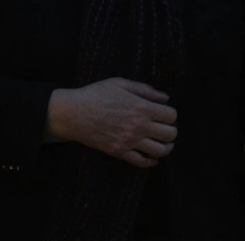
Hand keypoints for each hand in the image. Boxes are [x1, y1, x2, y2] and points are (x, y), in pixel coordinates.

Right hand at [46, 78, 176, 167]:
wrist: (73, 113)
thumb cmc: (95, 94)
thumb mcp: (119, 84)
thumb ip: (144, 89)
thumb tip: (165, 98)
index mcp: (141, 107)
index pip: (171, 115)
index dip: (170, 114)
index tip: (164, 114)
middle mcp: (139, 126)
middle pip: (170, 134)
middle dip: (171, 130)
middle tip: (164, 128)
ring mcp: (130, 141)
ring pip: (160, 151)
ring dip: (166, 147)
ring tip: (162, 143)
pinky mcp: (120, 152)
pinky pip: (142, 162)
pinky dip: (151, 161)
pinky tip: (152, 157)